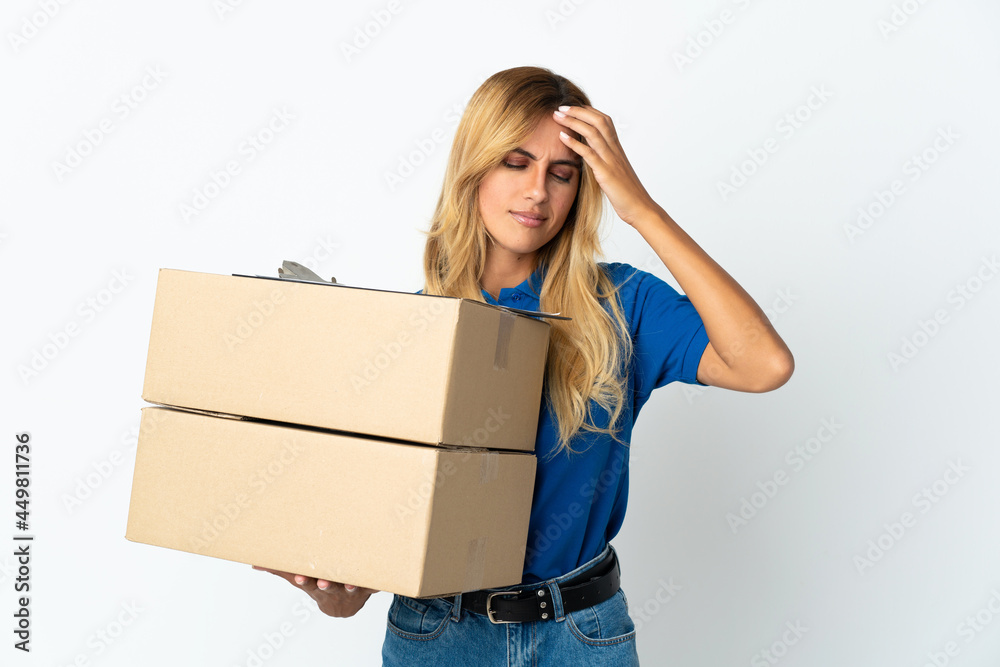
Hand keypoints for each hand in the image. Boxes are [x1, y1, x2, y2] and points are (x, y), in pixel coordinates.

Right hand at [252, 565, 379, 617]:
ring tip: (350, 583)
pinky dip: (374, 585)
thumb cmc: (319, 587)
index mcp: (315, 586)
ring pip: (349, 589)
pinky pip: (372, 587)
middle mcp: (332, 589)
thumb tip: (255, 564)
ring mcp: (348, 589)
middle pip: (328, 587)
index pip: (307, 584)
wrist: (344, 606)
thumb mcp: (300, 581)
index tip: (301, 577)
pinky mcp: (366, 588)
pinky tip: (378, 582)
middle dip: (325, 584)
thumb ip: (280, 570)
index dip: (304, 581)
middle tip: (323, 581)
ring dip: (350, 586)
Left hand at [552, 105, 659, 226]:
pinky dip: (574, 142)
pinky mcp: (605, 173)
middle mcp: (614, 150)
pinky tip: (562, 136)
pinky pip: (589, 153)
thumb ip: (605, 160)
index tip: (572, 107)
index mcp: (617, 149)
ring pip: (593, 132)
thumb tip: (593, 155)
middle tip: (560, 107)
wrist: (640, 207)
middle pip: (598, 121)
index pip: (604, 121)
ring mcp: (610, 160)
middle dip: (578, 111)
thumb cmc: (627, 193)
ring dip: (573, 121)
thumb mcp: (615, 172)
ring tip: (557, 116)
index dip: (588, 111)